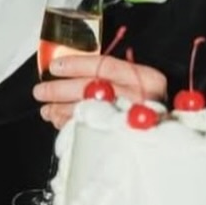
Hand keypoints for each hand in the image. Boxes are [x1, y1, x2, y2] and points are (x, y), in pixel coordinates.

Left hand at [32, 53, 167, 129]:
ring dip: (60, 110)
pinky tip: (59, 122)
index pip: (106, 66)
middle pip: (92, 89)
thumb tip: (68, 66)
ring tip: (46, 109)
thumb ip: (109, 72)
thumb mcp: (136, 80)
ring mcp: (132, 121)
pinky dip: (70, 126)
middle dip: (59, 90)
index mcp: (147, 78)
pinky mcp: (122, 140)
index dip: (76, 64)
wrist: (165, 131)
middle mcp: (141, 99)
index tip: (54, 66)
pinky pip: (88, 131)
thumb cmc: (145, 102)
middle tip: (40, 91)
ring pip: (87, 112)